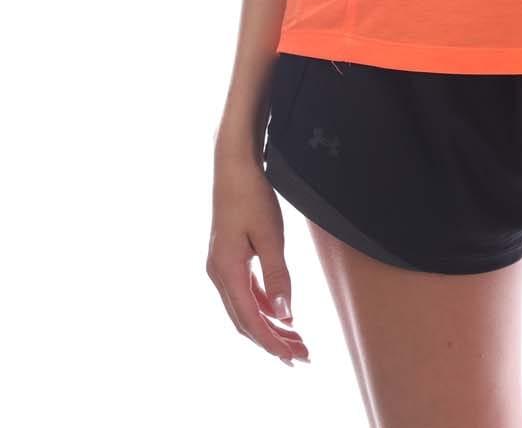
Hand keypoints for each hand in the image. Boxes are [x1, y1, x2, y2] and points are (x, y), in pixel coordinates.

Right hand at [207, 150, 310, 364]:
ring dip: (269, 327)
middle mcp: (219, 275)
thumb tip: (286, 316)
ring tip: (296, 341)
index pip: (251, 320)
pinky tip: (281, 315)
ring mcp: (221, 268)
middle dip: (273, 341)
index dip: (272, 342)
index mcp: (227, 271)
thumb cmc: (252, 195)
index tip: (295, 357)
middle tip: (302, 356)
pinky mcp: (228, 259)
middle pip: (246, 321)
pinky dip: (263, 308)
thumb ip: (277, 276)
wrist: (233, 165)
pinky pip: (245, 293)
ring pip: (245, 309)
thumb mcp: (270, 234)